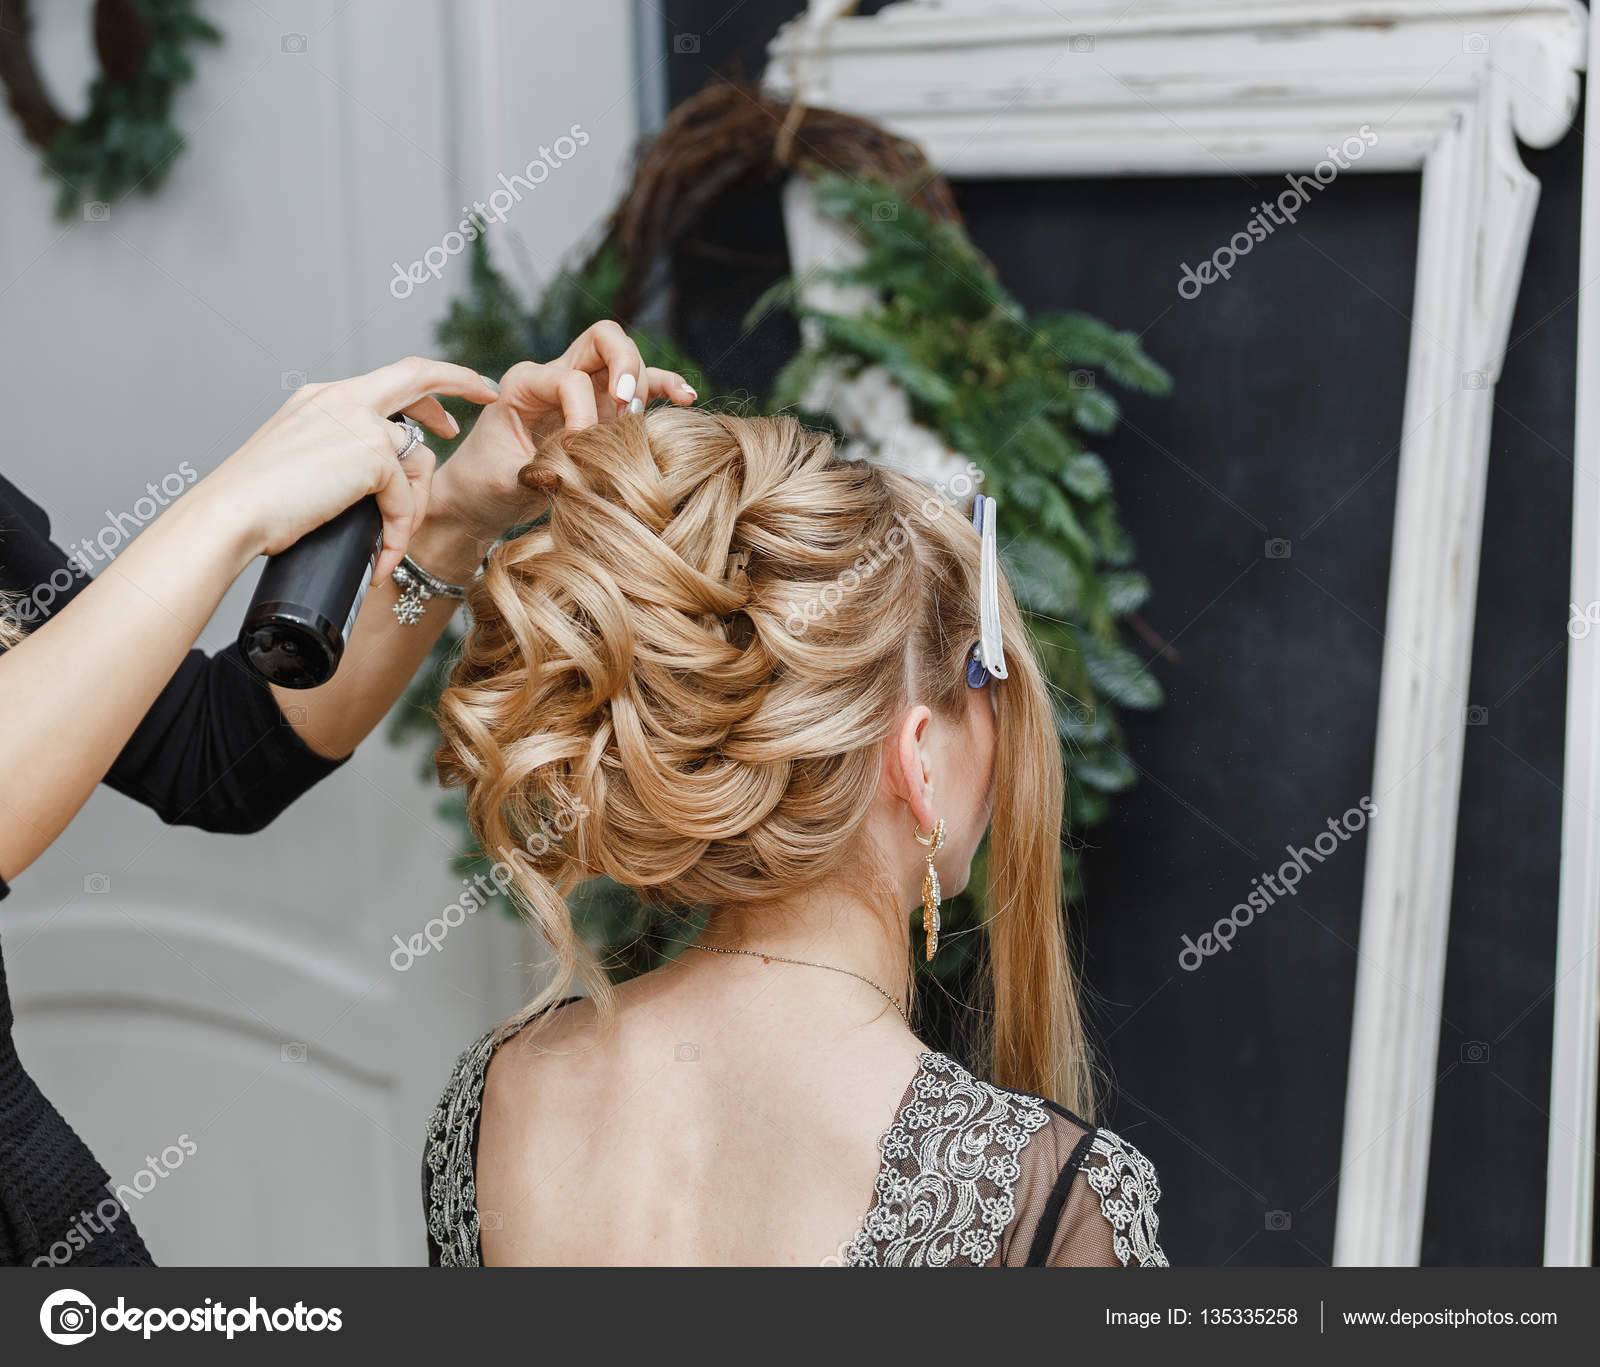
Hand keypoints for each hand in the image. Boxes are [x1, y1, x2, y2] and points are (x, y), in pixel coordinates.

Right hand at [195, 357, 499, 582]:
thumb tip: (370, 490)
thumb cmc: (254, 507)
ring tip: (391, 545)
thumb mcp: (299, 469)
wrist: (229, 516)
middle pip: (417, 374)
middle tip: (486, 395)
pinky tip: (383, 559)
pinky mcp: (370, 452)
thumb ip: (336, 462)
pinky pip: (405, 497)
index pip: (385, 381)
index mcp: (321, 399)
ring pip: (417, 455)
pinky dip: (399, 533)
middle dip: (459, 379)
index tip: (446, 410)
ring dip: (415, 505)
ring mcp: (356, 421)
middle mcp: (340, 399)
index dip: (423, 390)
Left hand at [428, 320, 696, 542]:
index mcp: (524, 383)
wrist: (480, 497)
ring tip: (640, 415)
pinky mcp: (602, 409)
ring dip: (643, 381)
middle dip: (623, 363)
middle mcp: (555, 376)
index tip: (576, 453)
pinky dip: (663, 386)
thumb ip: (539, 470)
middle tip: (626, 402)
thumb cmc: (484, 485)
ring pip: (625, 360)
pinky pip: (640, 388)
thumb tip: (577, 469)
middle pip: (602, 339)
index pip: (570, 381)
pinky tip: (685, 396)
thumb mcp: (502, 480)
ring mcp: (583, 390)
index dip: (583, 416)